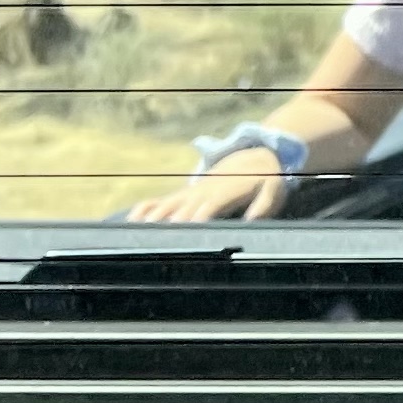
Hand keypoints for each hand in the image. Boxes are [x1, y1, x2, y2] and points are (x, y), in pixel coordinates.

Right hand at [131, 148, 291, 222]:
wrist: (254, 158)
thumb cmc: (265, 180)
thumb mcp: (273, 191)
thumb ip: (264, 205)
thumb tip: (252, 220)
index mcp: (222, 194)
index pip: (206, 208)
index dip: (195, 219)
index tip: (186, 234)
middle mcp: (201, 193)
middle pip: (180, 211)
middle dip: (168, 227)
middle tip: (153, 245)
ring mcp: (189, 194)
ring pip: (165, 206)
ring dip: (150, 220)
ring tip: (133, 235)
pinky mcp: (182, 195)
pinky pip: (159, 201)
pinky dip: (144, 210)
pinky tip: (129, 222)